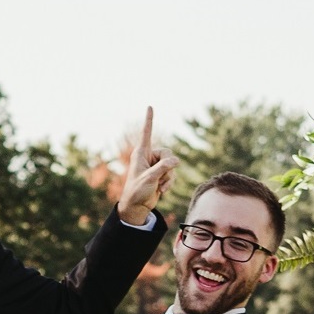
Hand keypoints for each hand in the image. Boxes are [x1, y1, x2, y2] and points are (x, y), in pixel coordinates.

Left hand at [116, 107, 179, 225]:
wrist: (137, 206)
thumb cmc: (137, 191)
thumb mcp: (149, 178)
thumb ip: (163, 168)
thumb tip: (177, 161)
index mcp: (141, 153)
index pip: (146, 133)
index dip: (149, 120)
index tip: (150, 106)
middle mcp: (148, 157)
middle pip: (168, 153)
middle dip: (168, 166)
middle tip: (159, 178)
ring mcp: (155, 165)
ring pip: (172, 165)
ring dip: (168, 178)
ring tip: (158, 186)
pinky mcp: (161, 174)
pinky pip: (172, 174)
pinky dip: (169, 183)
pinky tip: (161, 190)